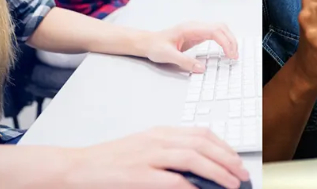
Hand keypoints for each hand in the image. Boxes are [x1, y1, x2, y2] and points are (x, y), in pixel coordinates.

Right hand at [63, 126, 249, 188]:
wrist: (75, 168)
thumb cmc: (108, 162)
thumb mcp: (143, 149)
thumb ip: (169, 154)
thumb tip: (197, 168)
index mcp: (160, 133)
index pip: (201, 133)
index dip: (223, 146)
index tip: (236, 159)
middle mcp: (157, 140)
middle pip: (202, 144)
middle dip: (227, 159)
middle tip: (241, 173)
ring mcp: (147, 157)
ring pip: (192, 158)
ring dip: (217, 171)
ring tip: (231, 183)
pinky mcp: (138, 175)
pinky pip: (172, 180)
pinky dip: (190, 186)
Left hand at [142, 21, 238, 72]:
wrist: (148, 42)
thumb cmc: (155, 46)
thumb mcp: (168, 56)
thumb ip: (185, 62)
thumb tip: (201, 68)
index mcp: (189, 28)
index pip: (214, 31)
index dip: (225, 42)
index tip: (230, 54)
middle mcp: (195, 26)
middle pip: (221, 28)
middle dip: (231, 41)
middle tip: (235, 56)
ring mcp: (197, 29)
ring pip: (220, 29)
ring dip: (229, 40)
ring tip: (233, 54)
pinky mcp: (198, 35)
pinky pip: (216, 34)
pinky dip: (224, 41)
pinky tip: (226, 50)